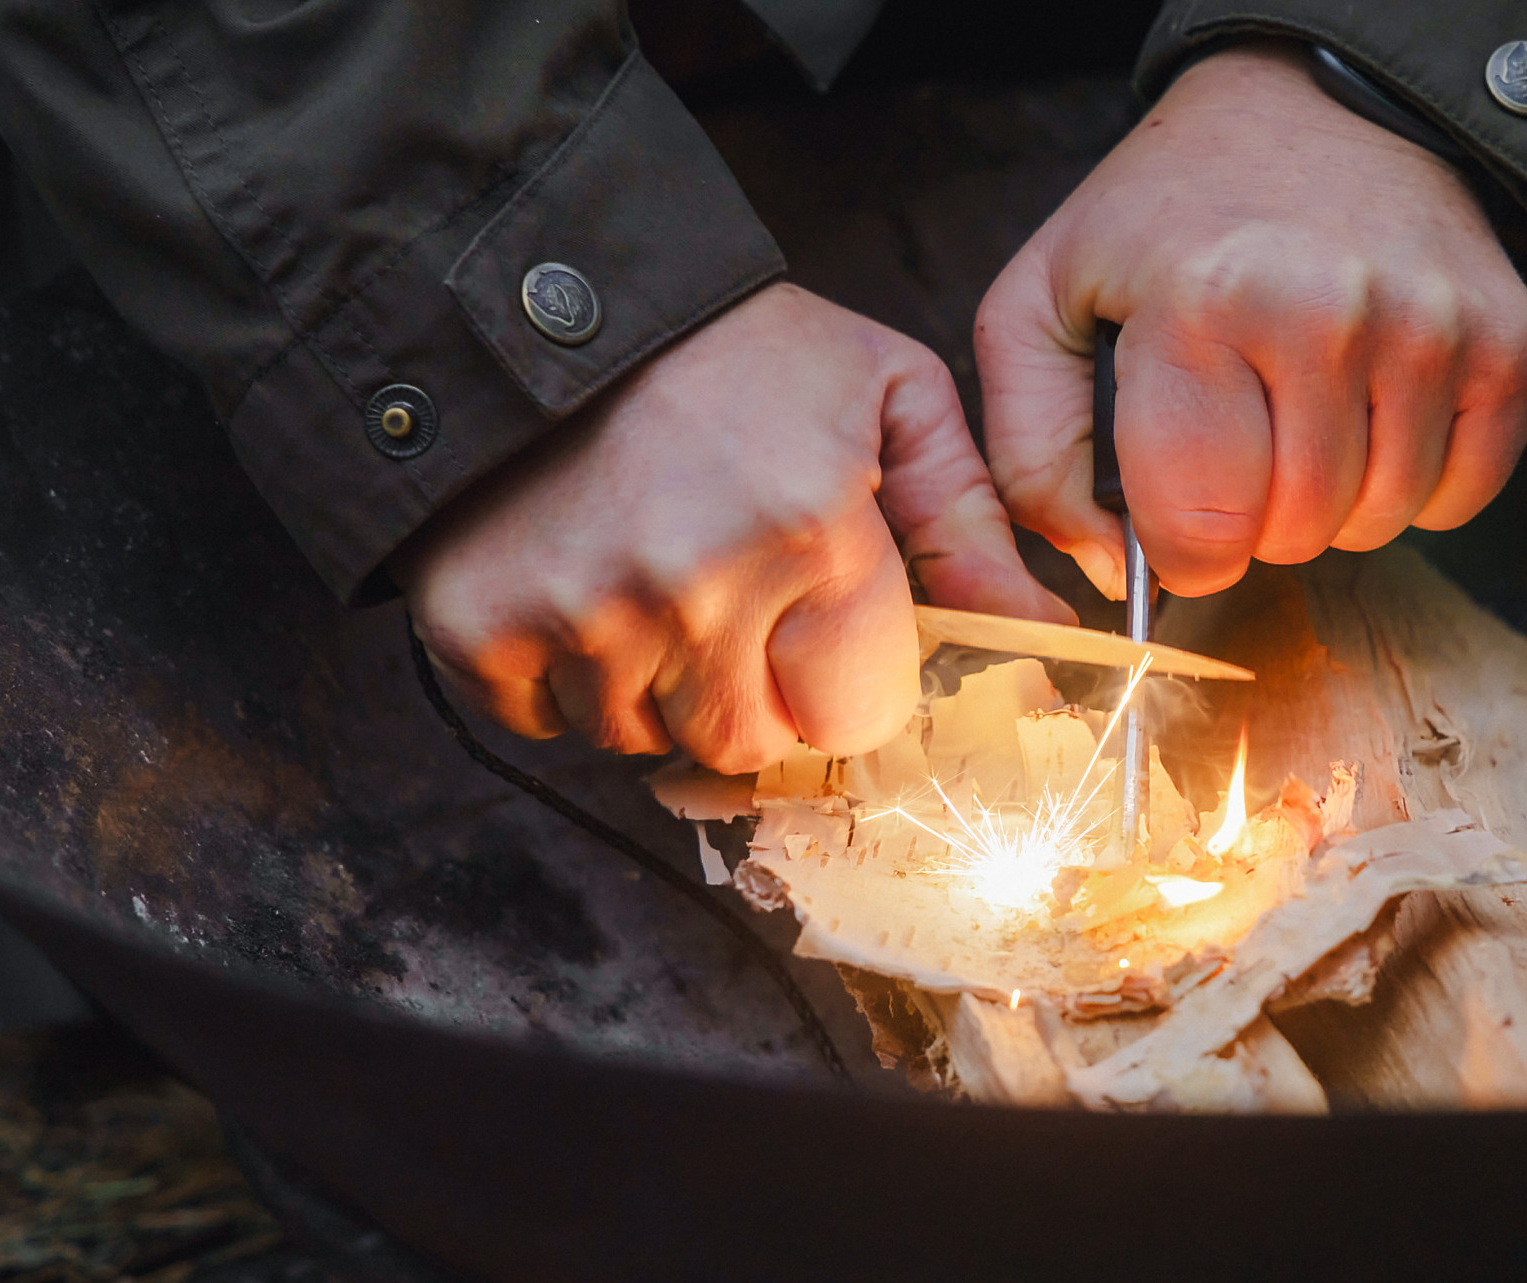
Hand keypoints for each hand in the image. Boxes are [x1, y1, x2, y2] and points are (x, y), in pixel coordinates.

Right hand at [397, 283, 1071, 770]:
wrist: (535, 291)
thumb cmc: (733, 346)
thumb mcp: (885, 395)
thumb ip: (968, 521)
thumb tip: (1044, 628)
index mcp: (810, 529)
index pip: (855, 715)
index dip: (842, 686)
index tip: (823, 638)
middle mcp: (697, 587)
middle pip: (748, 746)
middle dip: (750, 699)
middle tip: (733, 611)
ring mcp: (582, 614)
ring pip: (642, 740)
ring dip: (654, 692)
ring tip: (652, 584)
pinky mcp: (482, 625)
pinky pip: (544, 722)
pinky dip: (561, 682)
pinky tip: (577, 590)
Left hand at [976, 40, 1526, 599]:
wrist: (1320, 103)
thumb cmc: (1170, 217)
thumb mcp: (1046, 300)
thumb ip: (1031, 453)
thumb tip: (1104, 572)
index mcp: (1201, 305)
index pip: (1202, 526)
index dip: (1180, 551)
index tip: (1178, 511)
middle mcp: (1325, 313)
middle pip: (1293, 535)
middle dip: (1255, 521)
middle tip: (1242, 441)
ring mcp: (1429, 328)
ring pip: (1377, 525)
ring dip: (1334, 505)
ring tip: (1304, 416)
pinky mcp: (1506, 343)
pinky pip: (1458, 499)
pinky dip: (1415, 486)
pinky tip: (1374, 413)